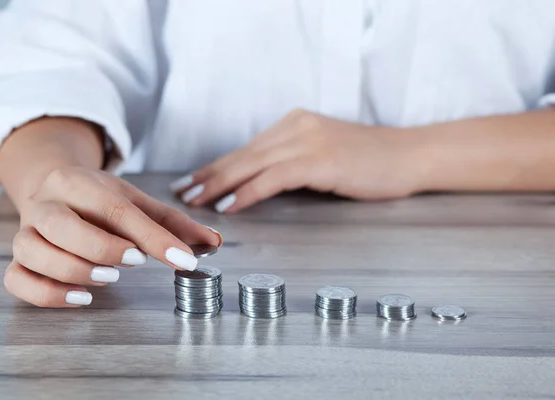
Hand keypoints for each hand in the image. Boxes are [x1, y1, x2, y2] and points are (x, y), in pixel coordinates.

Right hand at [5, 167, 221, 307]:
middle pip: (63, 226)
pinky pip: (16, 279)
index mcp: (79, 183)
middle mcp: (46, 204)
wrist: (50, 186)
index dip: (153, 238)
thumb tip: (213, 243)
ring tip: (108, 279)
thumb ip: (172, 222)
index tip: (184, 260)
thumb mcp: (134, 201)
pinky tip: (80, 297)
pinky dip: (46, 294)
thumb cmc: (97, 198)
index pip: (116, 209)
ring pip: (34, 252)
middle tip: (135, 262)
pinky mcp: (16, 258)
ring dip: (73, 270)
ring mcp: (25, 231)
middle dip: (102, 248)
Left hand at [170, 109, 425, 212]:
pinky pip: (273, 178)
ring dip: (219, 185)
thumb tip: (258, 185)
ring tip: (194, 201)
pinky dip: (247, 192)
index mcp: (295, 125)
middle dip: (208, 175)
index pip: (246, 149)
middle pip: (242, 155)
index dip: (216, 167)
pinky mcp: (320, 159)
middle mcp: (296, 127)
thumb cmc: (369, 163)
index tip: (191, 181)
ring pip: (251, 164)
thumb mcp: (324, 156)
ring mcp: (308, 141)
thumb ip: (292, 164)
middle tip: (180, 193)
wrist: (410, 156)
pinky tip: (229, 205)